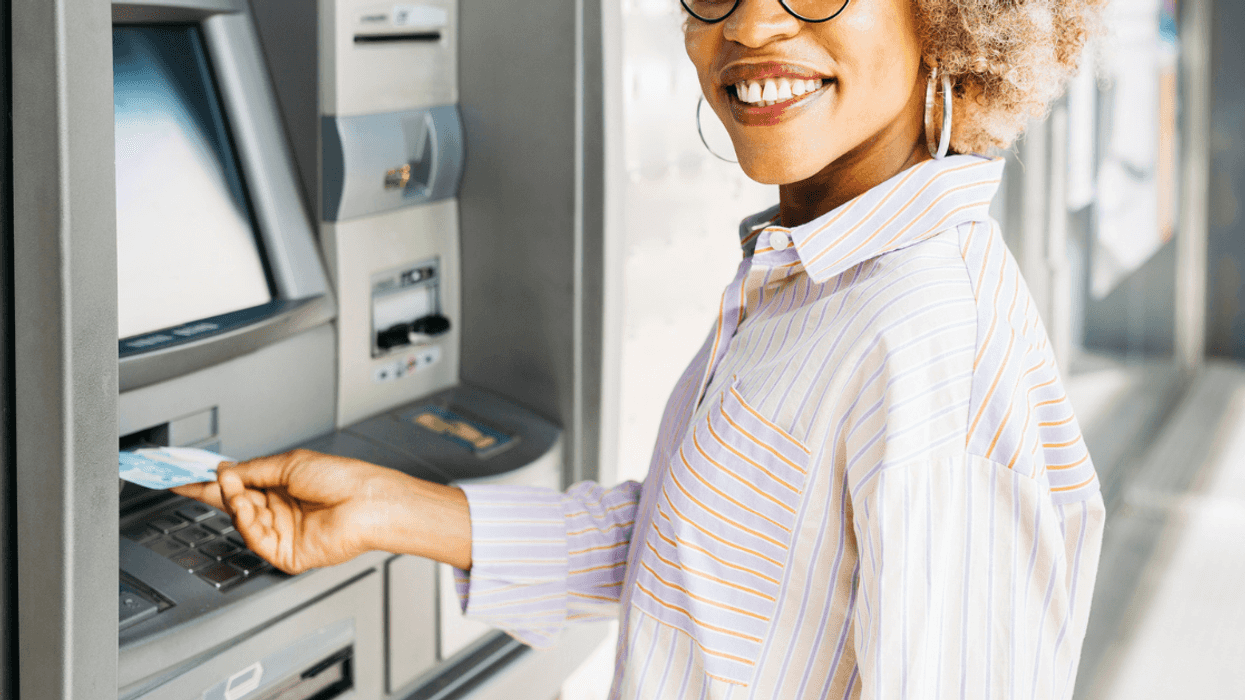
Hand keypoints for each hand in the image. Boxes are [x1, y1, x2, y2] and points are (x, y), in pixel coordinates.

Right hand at [172, 449, 471, 573]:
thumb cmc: (344, 478)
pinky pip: (257, 541)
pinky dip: (248, 523)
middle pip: (236, 504)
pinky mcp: (288, 554)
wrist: (368, 502)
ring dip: (235, 503)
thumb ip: (254, 469)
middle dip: (215, 493)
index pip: (241, 485)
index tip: (186, 476)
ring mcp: (284, 532)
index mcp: (284, 486)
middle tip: (192, 483)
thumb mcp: (291, 463)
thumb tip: (226, 469)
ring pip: (244, 522)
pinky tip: (247, 506)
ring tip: (233, 488)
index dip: (213, 482)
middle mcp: (282, 510)